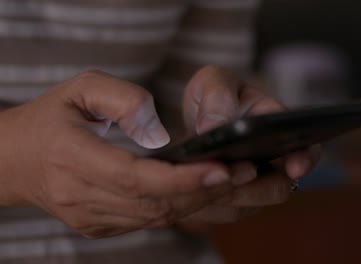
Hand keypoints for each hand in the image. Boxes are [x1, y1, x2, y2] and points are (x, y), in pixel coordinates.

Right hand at [0, 70, 234, 237]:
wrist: (15, 159)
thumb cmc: (53, 117)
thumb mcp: (81, 88)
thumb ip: (121, 100)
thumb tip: (160, 135)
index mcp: (72, 158)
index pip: (135, 178)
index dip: (181, 178)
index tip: (221, 169)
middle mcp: (80, 197)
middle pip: (154, 203)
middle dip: (203, 191)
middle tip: (245, 173)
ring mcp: (91, 218)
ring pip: (156, 218)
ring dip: (199, 201)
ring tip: (236, 181)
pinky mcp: (101, 226)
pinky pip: (150, 221)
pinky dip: (182, 207)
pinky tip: (207, 191)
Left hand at [179, 66, 319, 227]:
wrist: (193, 123)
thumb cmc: (213, 97)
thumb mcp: (213, 82)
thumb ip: (217, 95)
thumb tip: (212, 127)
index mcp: (276, 126)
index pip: (306, 147)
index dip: (305, 159)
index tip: (294, 168)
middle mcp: (274, 161)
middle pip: (277, 188)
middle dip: (253, 188)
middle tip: (226, 176)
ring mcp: (255, 185)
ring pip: (249, 205)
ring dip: (225, 197)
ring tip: (201, 182)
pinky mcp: (235, 202)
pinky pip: (224, 213)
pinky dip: (207, 205)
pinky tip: (190, 192)